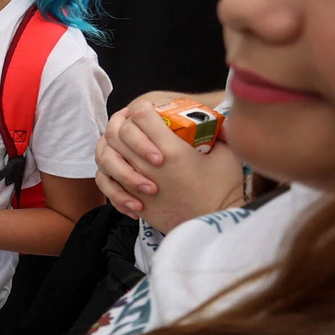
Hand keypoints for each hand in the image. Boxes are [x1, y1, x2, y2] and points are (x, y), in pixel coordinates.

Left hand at [95, 98, 244, 232]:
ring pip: (107, 155)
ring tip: (120, 139)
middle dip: (121, 120)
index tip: (149, 108)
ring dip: (110, 142)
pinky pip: (106, 181)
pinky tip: (117, 164)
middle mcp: (149, 166)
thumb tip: (214, 117)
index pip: (142, 117)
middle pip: (118, 132)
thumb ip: (218, 132)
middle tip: (131, 118)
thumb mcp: (228, 155)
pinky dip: (107, 170)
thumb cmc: (224, 190)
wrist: (214, 226)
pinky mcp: (132, 201)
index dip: (143, 107)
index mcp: (172, 152)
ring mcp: (136, 185)